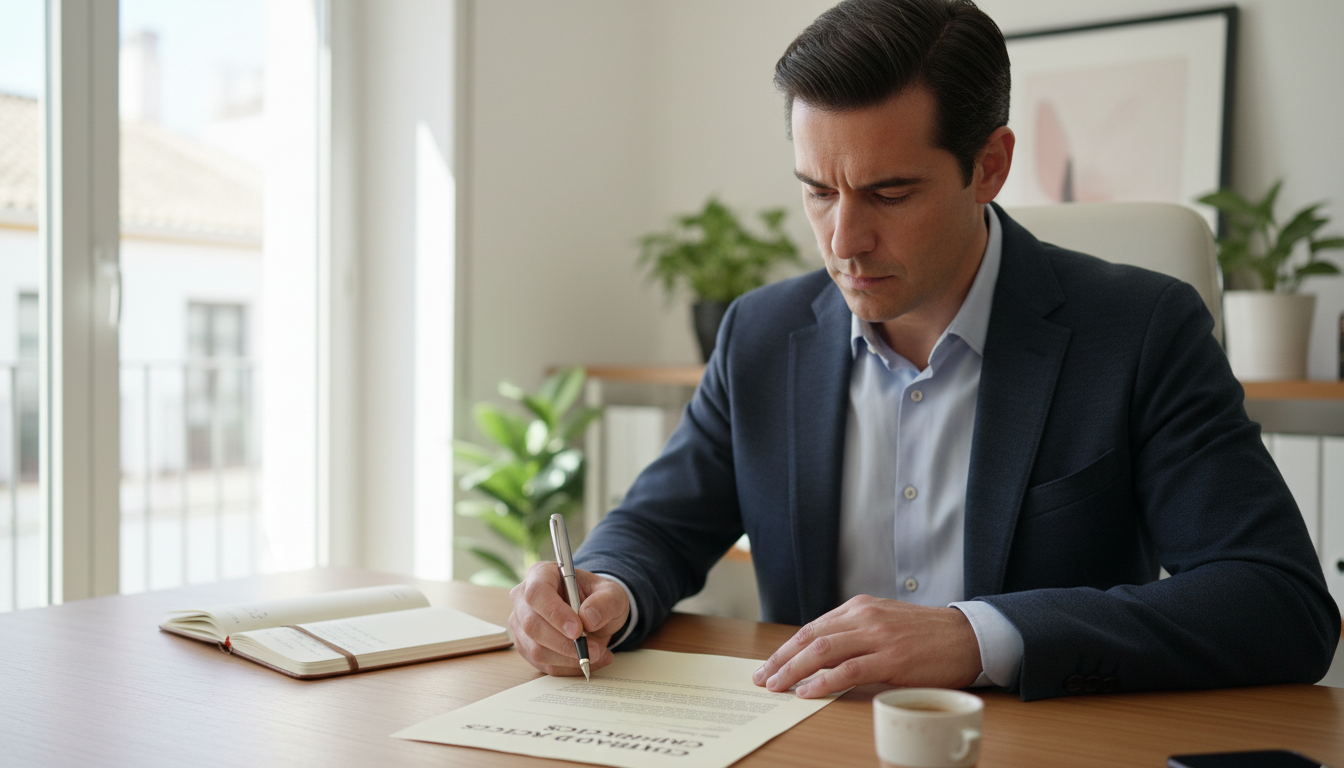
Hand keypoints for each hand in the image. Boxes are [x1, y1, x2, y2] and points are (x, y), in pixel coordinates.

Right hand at [508, 561, 630, 676]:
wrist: (594, 615)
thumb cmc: (598, 598)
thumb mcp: (612, 594)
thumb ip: (605, 602)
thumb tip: (588, 618)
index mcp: (541, 575)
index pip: (537, 593)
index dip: (555, 613)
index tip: (578, 630)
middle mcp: (524, 599)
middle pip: (532, 625)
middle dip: (565, 643)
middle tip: (595, 649)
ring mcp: (522, 625)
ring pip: (536, 650)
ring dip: (569, 658)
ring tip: (598, 654)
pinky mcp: (527, 647)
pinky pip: (543, 665)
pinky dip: (568, 667)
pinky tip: (589, 660)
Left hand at [751, 595, 981, 697]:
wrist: (968, 637)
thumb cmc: (927, 635)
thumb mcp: (885, 622)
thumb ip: (856, 633)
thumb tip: (822, 656)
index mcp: (860, 607)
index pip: (812, 628)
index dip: (786, 648)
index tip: (769, 665)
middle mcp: (864, 616)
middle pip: (810, 638)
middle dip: (781, 659)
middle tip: (762, 678)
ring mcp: (878, 636)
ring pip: (823, 651)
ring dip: (794, 670)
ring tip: (777, 686)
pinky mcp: (892, 659)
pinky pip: (849, 670)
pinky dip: (824, 681)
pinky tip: (808, 691)